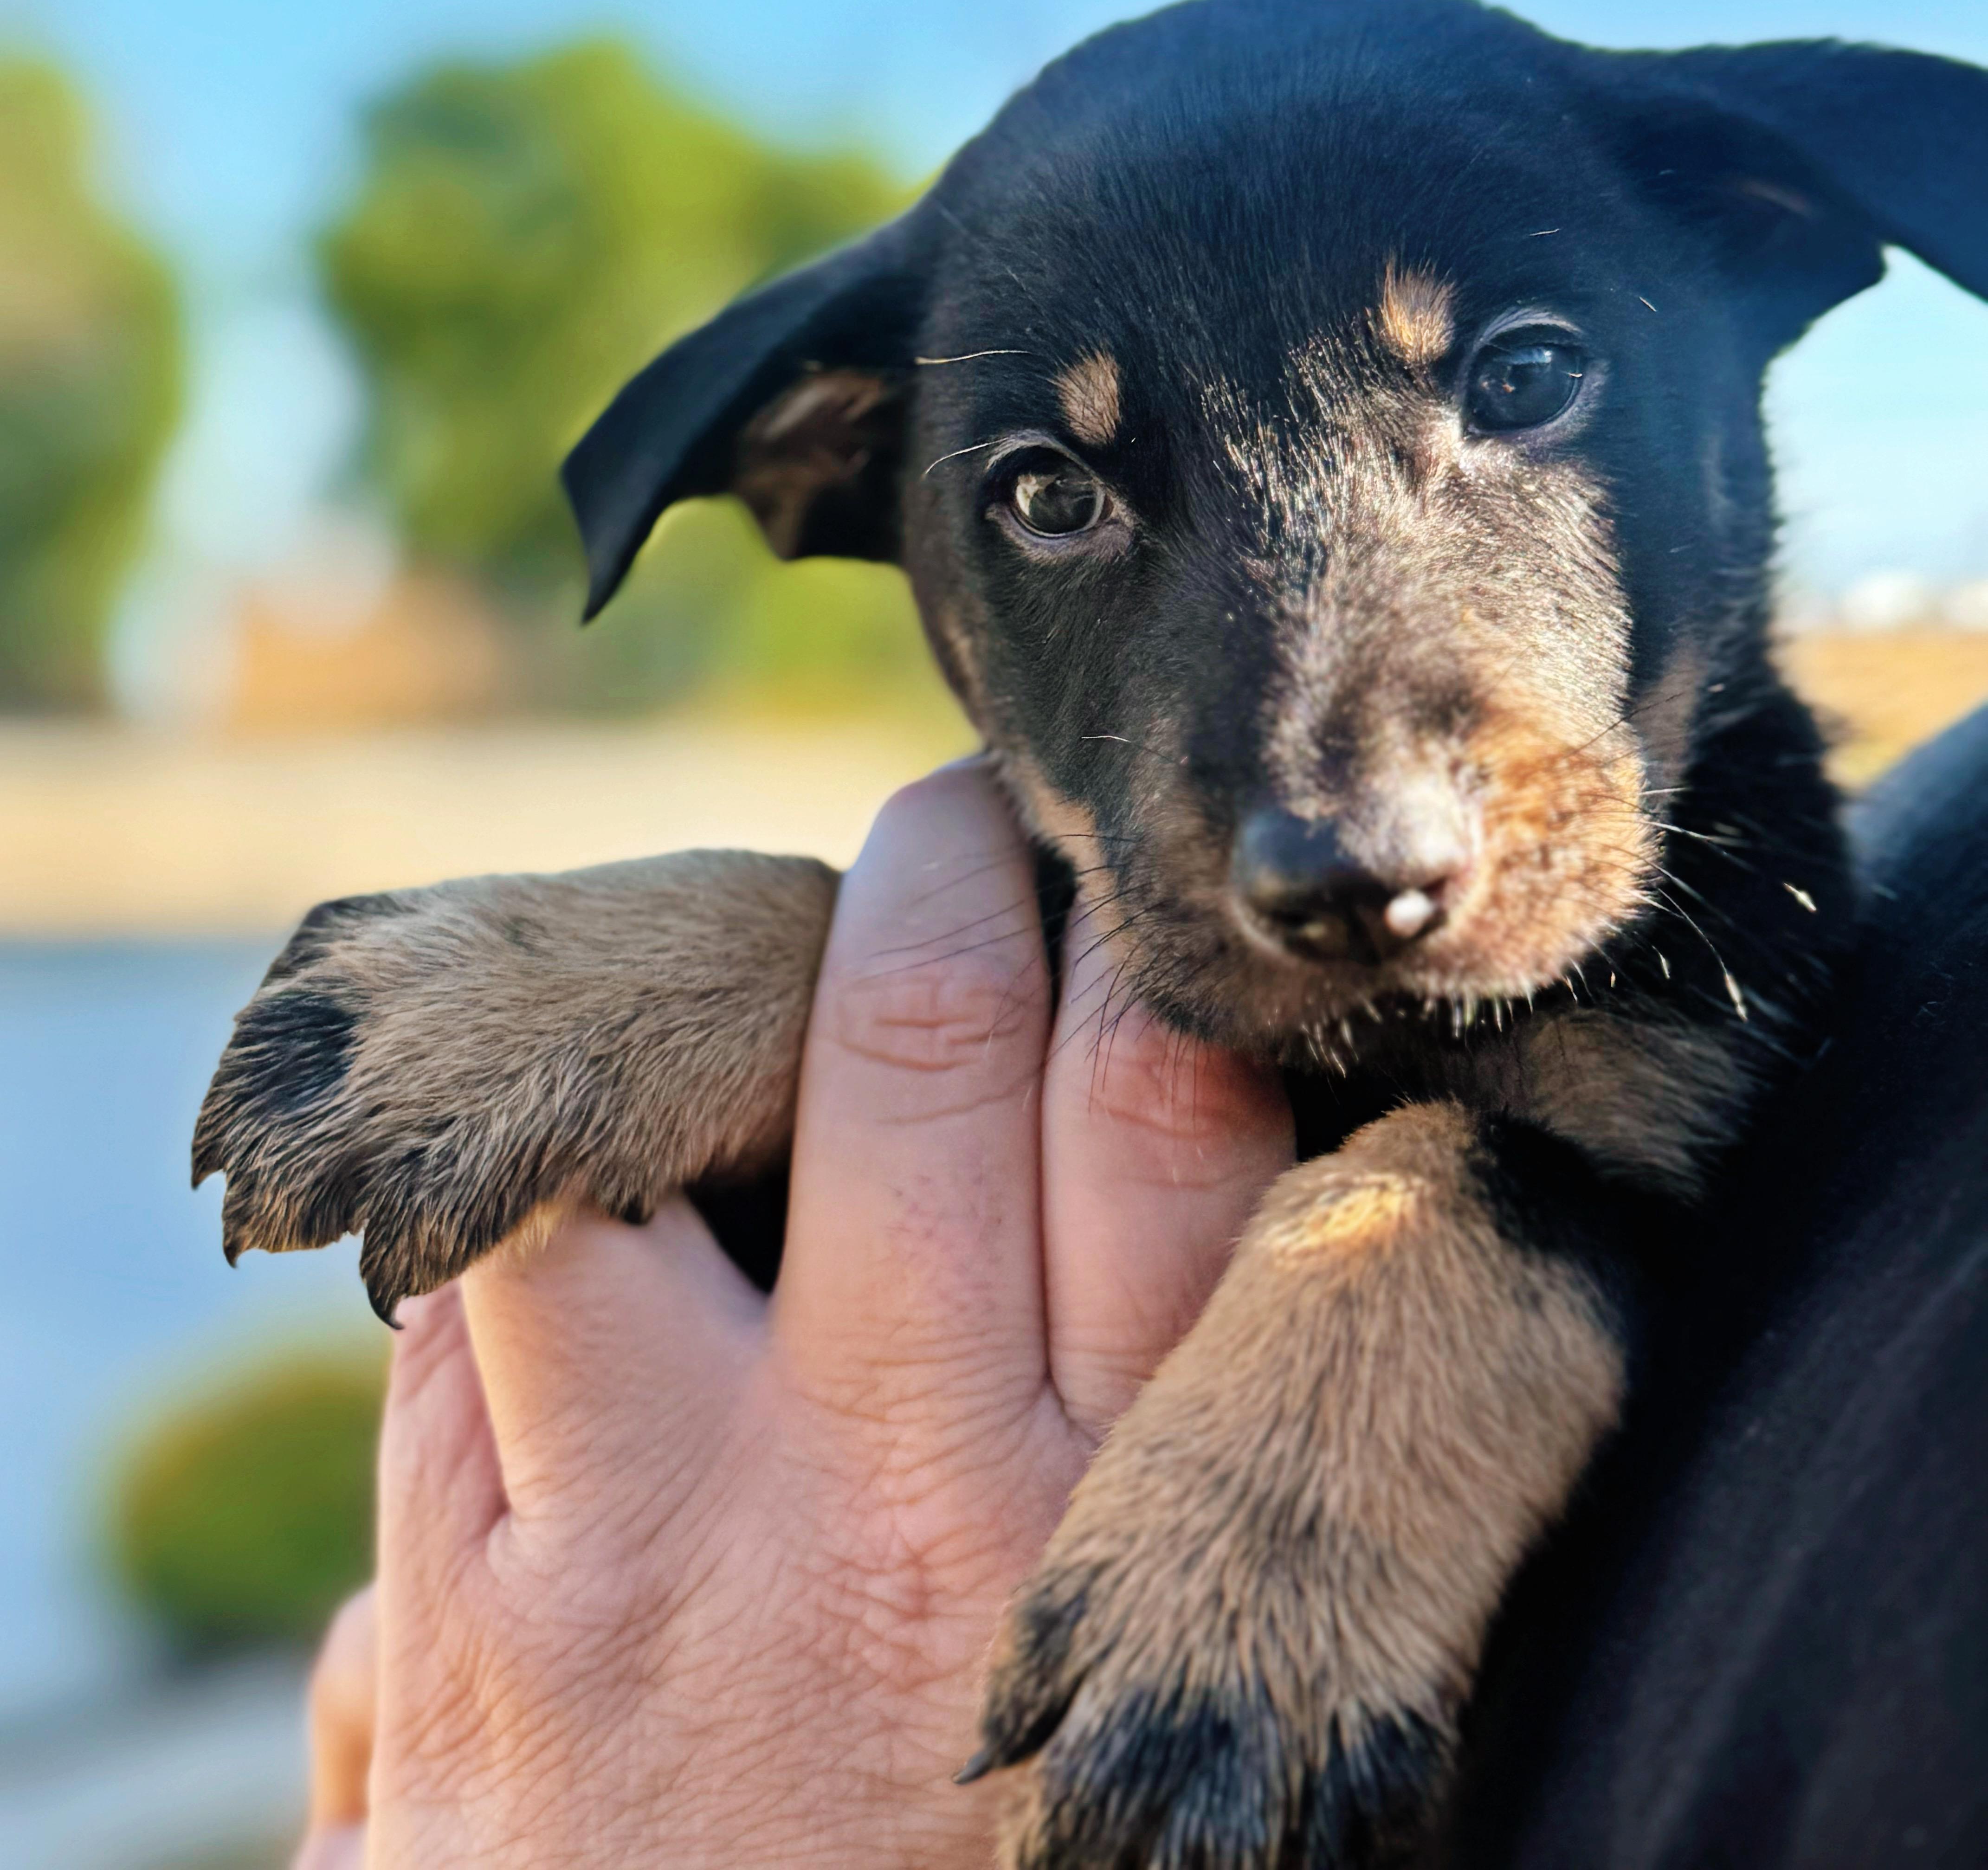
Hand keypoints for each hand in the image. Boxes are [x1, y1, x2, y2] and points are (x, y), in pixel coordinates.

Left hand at [293, 760, 1292, 1868]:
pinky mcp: (474, 1606)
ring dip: (678, 1011)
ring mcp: (650, 1534)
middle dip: (937, 873)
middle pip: (911, 1033)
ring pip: (632, 1117)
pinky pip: (467, 1300)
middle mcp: (892, 1488)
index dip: (1148, 942)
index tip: (1136, 885)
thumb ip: (1203, 1475)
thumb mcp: (1175, 1710)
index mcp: (1114, 1526)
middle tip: (955, 825)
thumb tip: (1224, 1223)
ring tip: (728, 993)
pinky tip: (577, 1215)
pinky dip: (518, 1217)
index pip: (1164, 1102)